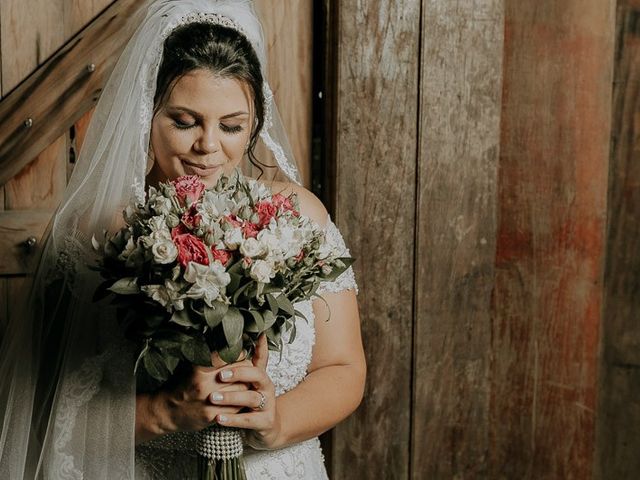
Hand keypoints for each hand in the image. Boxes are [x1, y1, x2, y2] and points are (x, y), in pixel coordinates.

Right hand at [151, 351, 251, 433]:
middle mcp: (205, 384)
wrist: (165, 411)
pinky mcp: (213, 416)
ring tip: (246, 380)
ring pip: (243, 388)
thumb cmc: (178, 384)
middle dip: (246, 367)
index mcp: (199, 369)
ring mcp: (210, 401)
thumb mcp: (188, 364)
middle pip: (240, 371)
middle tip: (247, 366)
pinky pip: (238, 406)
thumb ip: (205, 354)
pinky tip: (240, 395)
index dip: (239, 354)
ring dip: (247, 383)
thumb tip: (224, 341)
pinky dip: (242, 399)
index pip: (228, 356)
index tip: (241, 354)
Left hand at [209, 334, 281, 449]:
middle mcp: (267, 386)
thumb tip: (224, 343)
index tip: (242, 341)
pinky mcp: (266, 421)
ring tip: (213, 398)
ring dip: (232, 397)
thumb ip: (237, 364)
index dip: (256, 348)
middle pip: (257, 374)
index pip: (260, 357)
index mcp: (260, 374)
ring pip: (252, 398)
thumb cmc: (251, 402)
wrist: (267, 428)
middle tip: (220, 375)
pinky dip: (233, 419)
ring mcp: (268, 404)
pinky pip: (249, 420)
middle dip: (239, 373)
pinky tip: (218, 418)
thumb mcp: (246, 382)